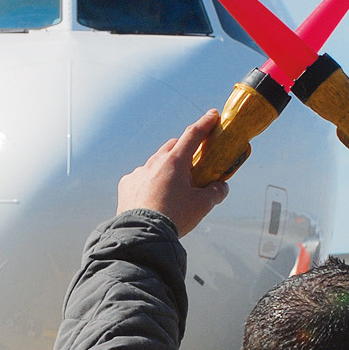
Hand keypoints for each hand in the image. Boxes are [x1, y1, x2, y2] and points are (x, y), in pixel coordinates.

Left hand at [117, 110, 229, 235]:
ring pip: (156, 162)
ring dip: (166, 168)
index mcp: (175, 162)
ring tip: (172, 187)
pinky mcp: (127, 184)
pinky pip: (141, 177)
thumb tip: (221, 187)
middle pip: (173, 146)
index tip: (212, 115)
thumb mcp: (202, 206)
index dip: (205, 123)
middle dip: (184, 149)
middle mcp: (155, 162)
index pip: (193, 134)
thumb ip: (215, 192)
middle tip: (193, 161)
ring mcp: (138, 172)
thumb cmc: (174, 217)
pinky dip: (150, 181)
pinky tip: (154, 197)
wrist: (142, 234)